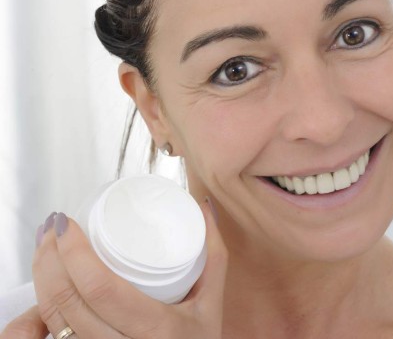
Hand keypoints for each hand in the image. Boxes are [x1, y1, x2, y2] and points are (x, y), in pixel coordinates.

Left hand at [3, 198, 227, 338]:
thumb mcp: (212, 302)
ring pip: (52, 318)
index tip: (69, 224)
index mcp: (156, 329)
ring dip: (40, 277)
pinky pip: (53, 333)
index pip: (101, 289)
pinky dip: (40, 306)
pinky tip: (46, 281)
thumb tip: (203, 206)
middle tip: (55, 226)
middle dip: (49, 257)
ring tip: (46, 245)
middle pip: (67, 302)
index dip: (75, 253)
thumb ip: (213, 253)